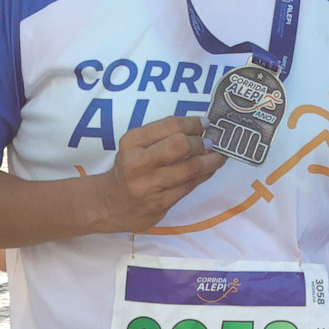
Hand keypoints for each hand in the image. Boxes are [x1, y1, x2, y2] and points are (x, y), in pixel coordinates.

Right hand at [94, 116, 225, 231]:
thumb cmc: (129, 170)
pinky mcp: (159, 204)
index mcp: (132, 142)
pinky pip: (189, 186)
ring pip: (190, 169)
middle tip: (211, 143)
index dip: (193, 123)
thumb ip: (162, 136)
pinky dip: (204, 176)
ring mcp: (149, 185)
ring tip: (219, 156)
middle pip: (181, 145)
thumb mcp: (135, 147)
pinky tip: (209, 170)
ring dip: (210, 161)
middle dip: (202, 142)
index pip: (170, 125)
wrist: (109, 204)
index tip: (205, 124)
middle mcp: (138, 162)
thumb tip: (200, 127)